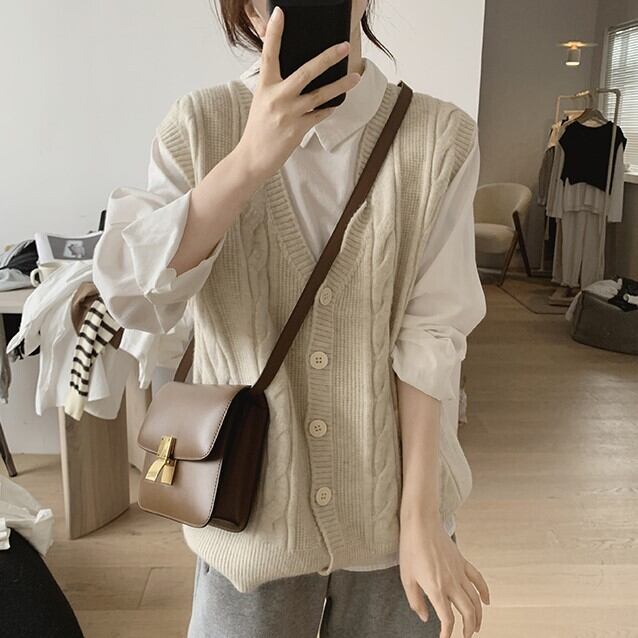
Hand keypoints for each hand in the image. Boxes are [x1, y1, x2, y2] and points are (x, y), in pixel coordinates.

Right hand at [235, 5, 361, 181]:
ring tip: (355, 77)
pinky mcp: (298, 130)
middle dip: (327, 58)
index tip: (280, 14)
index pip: (269, 54)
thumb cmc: (258, 128)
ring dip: (340, 85)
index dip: (273, 33)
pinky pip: (320, 115)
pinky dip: (329, 109)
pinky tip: (336, 104)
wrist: (252, 158)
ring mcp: (289, 114)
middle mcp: (277, 97)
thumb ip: (275, 84)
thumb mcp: (262, 100)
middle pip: (306, 72)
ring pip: (320, 95)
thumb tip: (294, 72)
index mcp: (265, 86)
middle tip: (344, 47)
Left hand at [399, 516, 489, 637]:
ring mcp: (459, 572)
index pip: (447, 618)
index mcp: (435, 588)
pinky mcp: (462, 561)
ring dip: (478, 615)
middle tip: (465, 636)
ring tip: (475, 626)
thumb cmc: (410, 548)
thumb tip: (425, 617)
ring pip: (475, 599)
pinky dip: (485, 592)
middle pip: (467, 612)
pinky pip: (478, 579)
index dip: (447, 633)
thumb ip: (415, 600)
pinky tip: (487, 601)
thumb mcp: (406, 577)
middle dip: (468, 628)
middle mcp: (451, 582)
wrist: (421, 523)